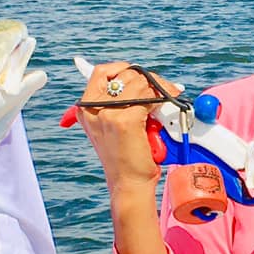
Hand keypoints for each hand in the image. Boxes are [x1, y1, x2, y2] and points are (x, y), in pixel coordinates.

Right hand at [73, 62, 168, 195]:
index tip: (138, 74)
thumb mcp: (111, 127)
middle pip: (126, 75)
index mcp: (86, 108)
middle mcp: (93, 109)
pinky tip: (164, 111)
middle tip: (164, 90)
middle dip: (149, 80)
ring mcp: (109, 114)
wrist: (128, 184)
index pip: (101, 72)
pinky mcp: (126, 120)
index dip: (122, 69)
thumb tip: (140, 80)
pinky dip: (162, 101)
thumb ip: (117, 104)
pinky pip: (150, 98)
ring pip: (140, 83)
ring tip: (168, 101)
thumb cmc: (125, 157)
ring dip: (159, 90)